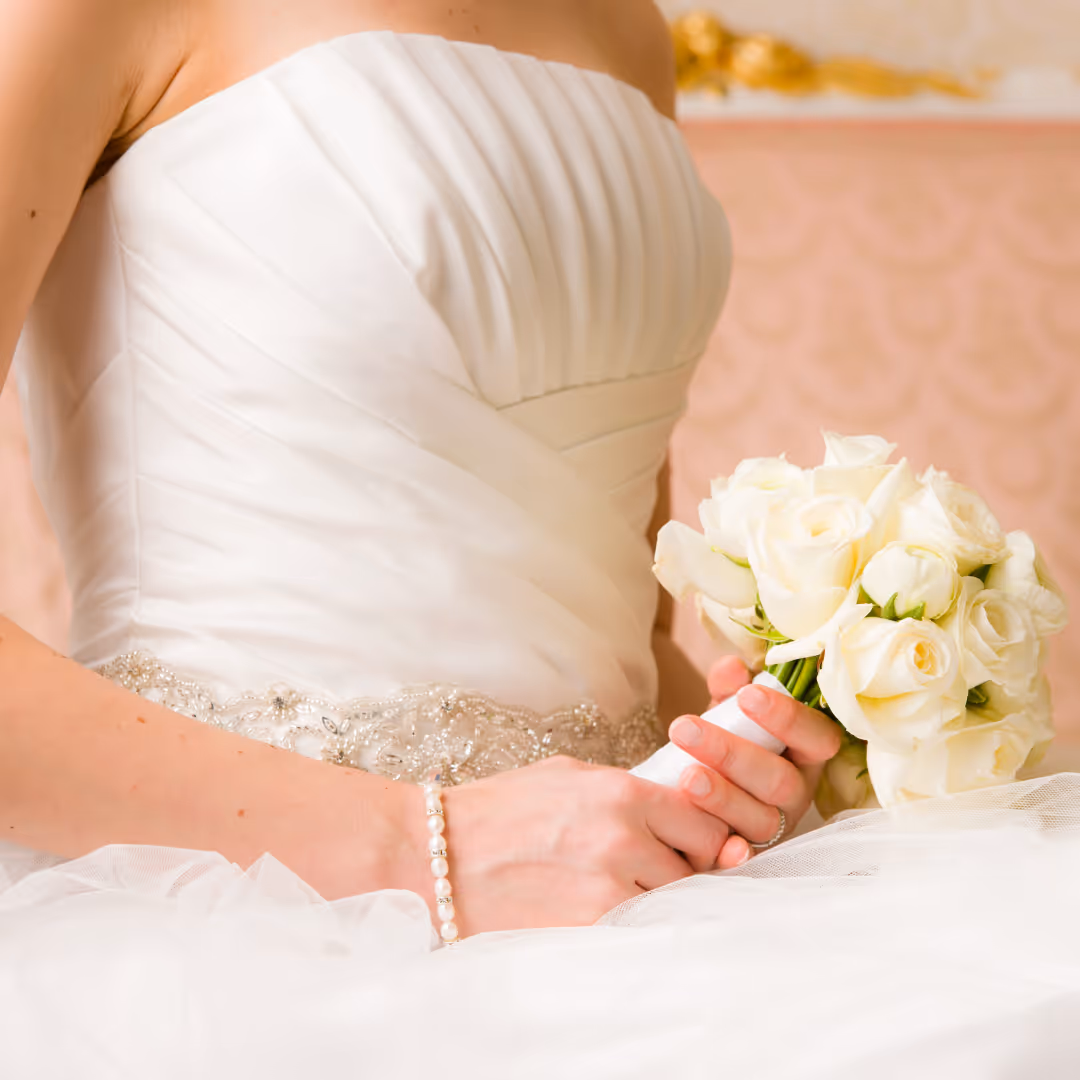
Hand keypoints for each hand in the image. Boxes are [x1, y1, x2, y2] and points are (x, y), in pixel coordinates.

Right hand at [426, 755, 732, 933]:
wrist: (439, 854)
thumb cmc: (502, 809)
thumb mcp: (569, 776)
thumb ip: (626, 789)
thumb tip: (674, 803)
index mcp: (622, 792)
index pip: (705, 821)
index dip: (704, 834)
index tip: (689, 841)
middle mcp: (624, 837)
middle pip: (699, 865)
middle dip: (687, 868)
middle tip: (660, 867)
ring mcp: (608, 887)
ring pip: (672, 901)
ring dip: (659, 897)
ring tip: (623, 886)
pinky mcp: (589, 927)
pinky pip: (637, 928)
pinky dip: (631, 922)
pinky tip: (602, 908)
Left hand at [668, 655, 841, 870]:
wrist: (691, 794)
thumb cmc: (722, 745)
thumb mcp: (725, 715)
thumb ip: (728, 690)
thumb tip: (732, 667)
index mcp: (803, 755)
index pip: (816, 737)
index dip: (787, 718)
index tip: (747, 696)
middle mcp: (797, 795)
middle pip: (779, 781)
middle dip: (732, 754)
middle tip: (685, 728)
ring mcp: (774, 832)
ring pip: (759, 820)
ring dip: (722, 798)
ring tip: (686, 776)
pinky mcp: (747, 861)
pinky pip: (737, 860)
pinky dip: (721, 852)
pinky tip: (695, 834)